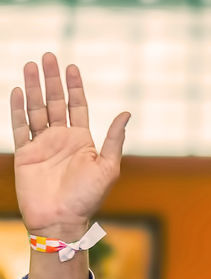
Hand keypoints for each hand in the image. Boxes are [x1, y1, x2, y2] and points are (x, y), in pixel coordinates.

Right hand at [10, 52, 128, 238]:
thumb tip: (126, 113)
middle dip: (52, 80)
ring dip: (33, 88)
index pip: (78, 106)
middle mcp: (62, 140)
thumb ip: (114, 139)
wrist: (61, 222)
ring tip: (31, 65)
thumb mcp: (107, 168)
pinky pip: (20, 127)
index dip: (75, 86)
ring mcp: (42, 146)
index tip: (71, 66)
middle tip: (48, 56)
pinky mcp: (25, 155)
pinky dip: (18, 109)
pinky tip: (17, 91)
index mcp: (82, 141)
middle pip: (56, 102)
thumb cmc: (87, 198)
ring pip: (36, 110)